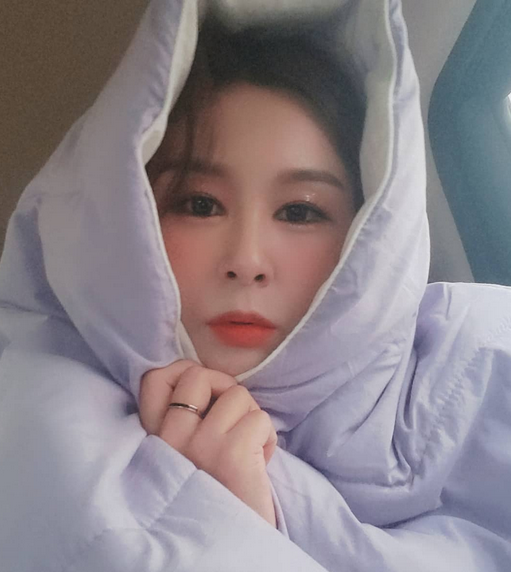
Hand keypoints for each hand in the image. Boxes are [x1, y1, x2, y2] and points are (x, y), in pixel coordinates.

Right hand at [139, 360, 277, 526]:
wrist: (231, 550)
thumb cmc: (216, 495)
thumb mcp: (185, 456)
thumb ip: (185, 422)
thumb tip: (211, 380)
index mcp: (154, 440)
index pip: (154, 378)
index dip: (183, 372)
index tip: (205, 393)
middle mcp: (169, 439)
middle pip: (197, 375)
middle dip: (225, 389)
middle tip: (234, 419)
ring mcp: (199, 445)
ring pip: (237, 395)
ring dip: (251, 418)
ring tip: (248, 449)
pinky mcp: (231, 454)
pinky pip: (260, 418)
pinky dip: (268, 438)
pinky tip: (259, 463)